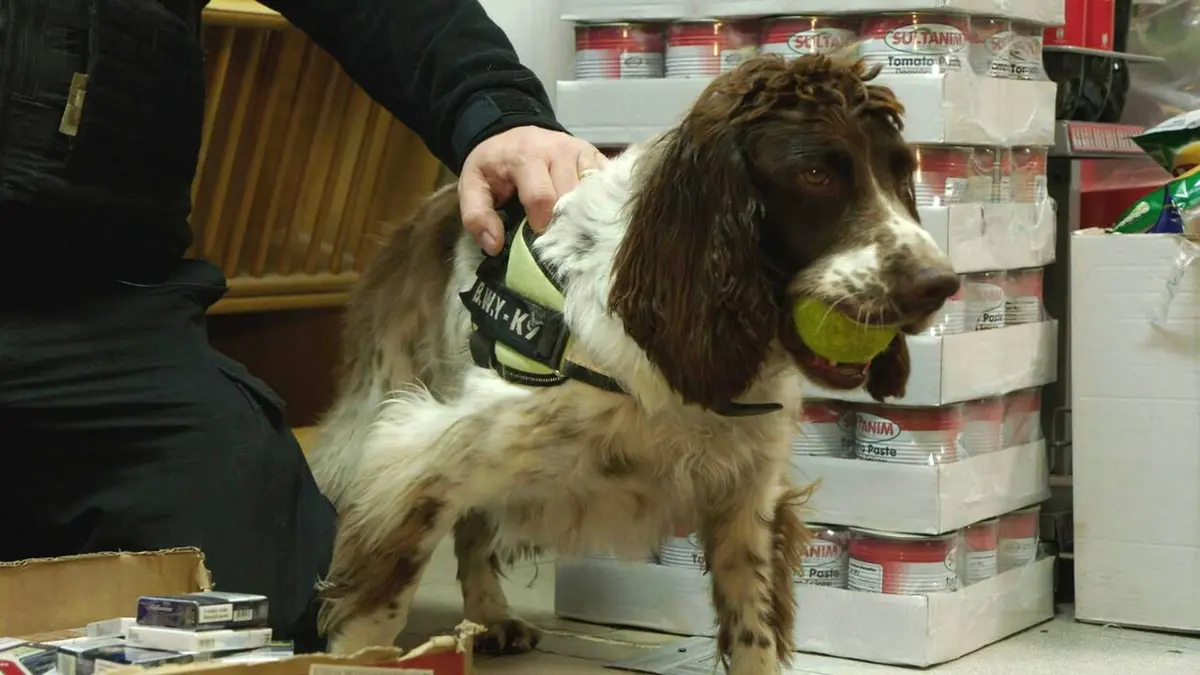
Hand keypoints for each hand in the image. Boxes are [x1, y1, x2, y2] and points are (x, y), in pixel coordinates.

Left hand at [459, 126, 606, 254]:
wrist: (512, 132)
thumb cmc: (494, 165)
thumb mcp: (472, 186)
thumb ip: (476, 216)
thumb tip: (495, 246)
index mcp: (526, 157)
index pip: (542, 198)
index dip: (541, 224)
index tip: (536, 239)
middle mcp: (558, 150)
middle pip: (571, 199)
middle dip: (563, 223)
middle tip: (556, 238)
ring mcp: (581, 152)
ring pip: (591, 194)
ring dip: (582, 215)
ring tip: (571, 228)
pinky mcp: (595, 155)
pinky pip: (606, 184)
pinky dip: (600, 203)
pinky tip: (590, 214)